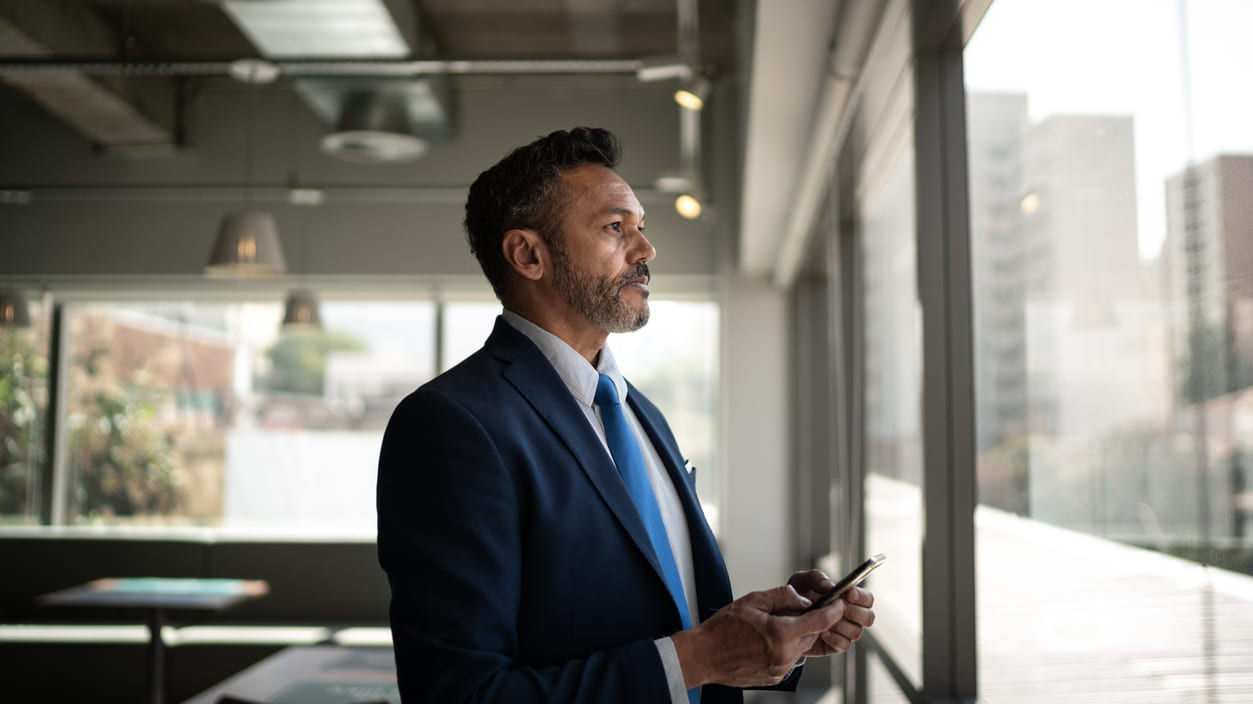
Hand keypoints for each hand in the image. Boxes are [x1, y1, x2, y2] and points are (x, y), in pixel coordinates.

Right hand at [671, 584, 843, 688]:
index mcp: (780, 634)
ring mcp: (780, 669)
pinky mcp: (774, 678)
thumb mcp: (752, 601)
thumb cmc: (723, 628)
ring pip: (799, 648)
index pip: (818, 621)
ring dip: (793, 636)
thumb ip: (781, 596)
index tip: (839, 603)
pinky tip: (763, 643)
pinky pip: (788, 660)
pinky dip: (783, 649)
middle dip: (806, 622)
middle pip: (810, 635)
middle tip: (788, 612)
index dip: (833, 611)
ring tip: (769, 628)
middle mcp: (784, 655)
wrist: (703, 657)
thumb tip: (802, 599)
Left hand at [787, 570, 875, 655]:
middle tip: (836, 608)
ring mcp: (845, 632)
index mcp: (849, 598)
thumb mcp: (802, 581)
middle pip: (868, 617)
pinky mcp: (836, 645)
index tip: (848, 594)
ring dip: (840, 625)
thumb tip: (831, 586)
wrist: (783, 617)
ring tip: (822, 619)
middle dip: (853, 612)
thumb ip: (817, 578)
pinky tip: (820, 631)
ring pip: (856, 632)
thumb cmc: (797, 595)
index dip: (862, 597)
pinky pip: (844, 644)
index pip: (867, 599)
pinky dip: (833, 637)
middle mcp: (851, 615)